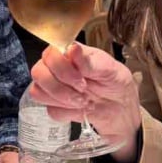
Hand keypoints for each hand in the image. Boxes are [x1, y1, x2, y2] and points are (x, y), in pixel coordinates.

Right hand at [30, 43, 141, 162]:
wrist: (123, 109)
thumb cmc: (117, 83)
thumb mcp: (110, 69)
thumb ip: (90, 61)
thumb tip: (73, 49)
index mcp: (69, 52)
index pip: (49, 54)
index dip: (61, 68)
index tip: (82, 79)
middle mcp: (57, 68)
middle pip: (38, 73)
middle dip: (60, 87)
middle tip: (82, 91)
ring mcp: (54, 87)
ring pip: (38, 93)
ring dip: (64, 100)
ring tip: (84, 101)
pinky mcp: (56, 106)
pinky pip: (50, 111)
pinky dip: (69, 113)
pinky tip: (82, 109)